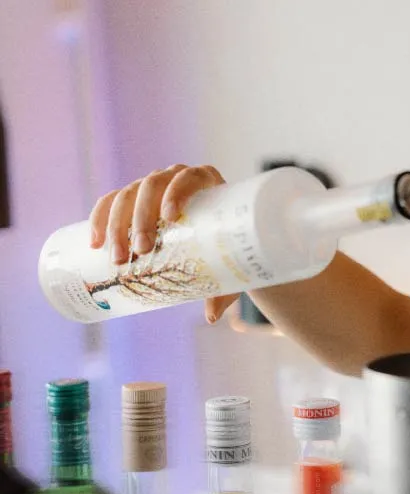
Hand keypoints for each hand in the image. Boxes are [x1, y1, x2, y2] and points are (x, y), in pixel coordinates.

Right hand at [88, 164, 239, 322]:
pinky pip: (111, 202)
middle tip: (141, 250)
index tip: (170, 217)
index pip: (189, 177)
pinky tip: (94, 242)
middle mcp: (176, 177)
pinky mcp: (133, 200)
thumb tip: (211, 317)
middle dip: (142, 218)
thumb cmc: (227, 249)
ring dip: (117, 225)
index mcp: (206, 181)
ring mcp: (152, 186)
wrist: (216, 241)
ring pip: (127, 195)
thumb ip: (224, 290)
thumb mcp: (229, 266)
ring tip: (117, 257)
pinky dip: (100, 219)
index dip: (177, 190)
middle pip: (152, 186)